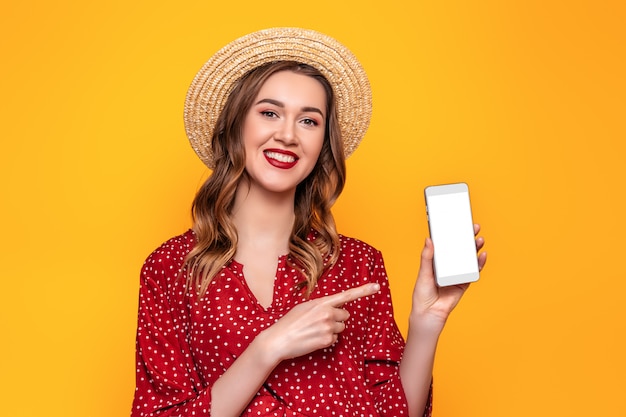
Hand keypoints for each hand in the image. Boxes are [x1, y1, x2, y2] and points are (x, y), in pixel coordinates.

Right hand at [260, 283, 380, 361]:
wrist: (278, 340)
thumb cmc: (290, 323)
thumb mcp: (304, 307)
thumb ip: (321, 305)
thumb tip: (335, 308)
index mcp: (322, 302)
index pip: (346, 295)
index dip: (363, 290)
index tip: (377, 286)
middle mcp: (327, 313)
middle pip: (345, 316)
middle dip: (337, 319)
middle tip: (320, 322)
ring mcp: (328, 327)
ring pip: (341, 328)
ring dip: (332, 330)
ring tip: (315, 331)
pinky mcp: (327, 340)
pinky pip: (335, 339)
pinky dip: (327, 340)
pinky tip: (314, 339)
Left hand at [411, 224, 486, 329]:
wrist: (429, 314)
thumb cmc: (422, 294)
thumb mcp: (423, 273)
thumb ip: (427, 257)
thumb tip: (429, 239)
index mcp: (436, 261)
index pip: (446, 244)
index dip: (452, 234)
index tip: (458, 223)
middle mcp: (447, 266)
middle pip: (459, 249)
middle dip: (467, 238)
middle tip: (473, 227)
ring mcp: (456, 274)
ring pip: (468, 258)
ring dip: (474, 248)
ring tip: (479, 239)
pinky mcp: (464, 283)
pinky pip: (473, 272)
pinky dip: (479, 263)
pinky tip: (482, 255)